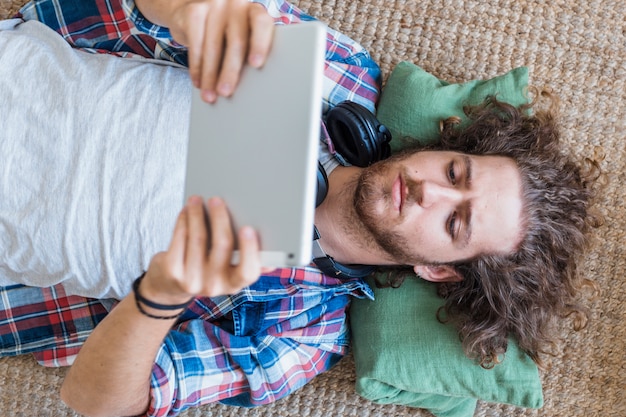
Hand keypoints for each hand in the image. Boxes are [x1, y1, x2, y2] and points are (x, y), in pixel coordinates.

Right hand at [137, 0, 274, 102]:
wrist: (191, 11)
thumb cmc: (223, 31)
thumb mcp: (239, 36)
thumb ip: (247, 50)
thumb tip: (250, 86)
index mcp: (254, 11)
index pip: (261, 24)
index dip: (260, 44)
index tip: (256, 64)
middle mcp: (236, 4)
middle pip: (236, 41)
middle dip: (230, 71)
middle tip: (226, 92)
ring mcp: (214, 5)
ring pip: (213, 47)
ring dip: (210, 76)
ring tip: (210, 95)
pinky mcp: (194, 11)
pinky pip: (195, 44)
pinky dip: (196, 68)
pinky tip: (198, 82)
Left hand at [140, 196, 260, 304]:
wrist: (169, 289)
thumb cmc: (206, 270)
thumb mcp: (228, 271)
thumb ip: (248, 263)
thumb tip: (274, 259)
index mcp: (235, 283)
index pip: (248, 272)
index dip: (249, 250)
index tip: (248, 228)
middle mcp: (215, 285)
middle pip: (222, 246)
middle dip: (220, 217)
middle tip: (217, 199)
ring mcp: (193, 280)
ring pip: (198, 238)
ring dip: (197, 214)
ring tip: (196, 200)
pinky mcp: (173, 272)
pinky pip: (179, 239)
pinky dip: (183, 221)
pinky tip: (186, 212)